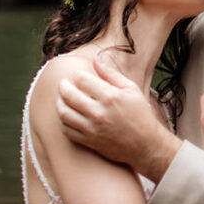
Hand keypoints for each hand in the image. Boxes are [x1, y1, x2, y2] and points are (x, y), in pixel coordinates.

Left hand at [56, 54, 179, 179]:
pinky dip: (63, 120)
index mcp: (110, 96)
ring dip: (59, 103)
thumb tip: (96, 60)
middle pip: (69, 95)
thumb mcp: (131, 89)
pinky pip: (66, 130)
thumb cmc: (140, 114)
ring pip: (64, 113)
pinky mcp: (88, 141)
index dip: (78, 75)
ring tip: (62, 98)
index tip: (78, 75)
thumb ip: (112, 74)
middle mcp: (99, 112)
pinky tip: (67, 114)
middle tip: (63, 83)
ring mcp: (92, 128)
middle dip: (63, 86)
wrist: (145, 144)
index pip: (83, 80)